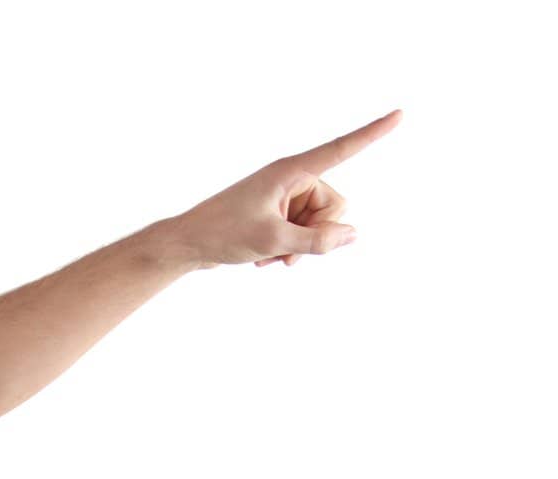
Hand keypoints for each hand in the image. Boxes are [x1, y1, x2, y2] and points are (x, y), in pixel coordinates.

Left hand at [169, 109, 402, 270]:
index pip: (340, 149)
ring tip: (270, 254)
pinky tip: (263, 257)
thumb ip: (317, 240)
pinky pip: (303, 233)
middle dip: (317, 232)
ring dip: (300, 245)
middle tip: (285, 247)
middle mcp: (290, 179)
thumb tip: (353, 235)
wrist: (186, 246)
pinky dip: (288, 248)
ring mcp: (284, 197)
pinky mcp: (277, 214)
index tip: (400, 114)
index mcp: (290, 171)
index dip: (372, 133)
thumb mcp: (273, 241)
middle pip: (334, 205)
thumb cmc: (222, 234)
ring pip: (319, 224)